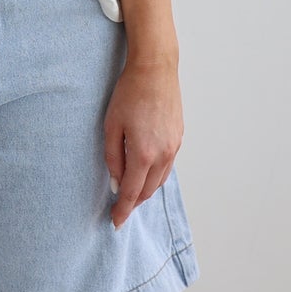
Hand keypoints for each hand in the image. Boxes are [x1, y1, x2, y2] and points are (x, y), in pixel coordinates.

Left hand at [103, 55, 184, 230]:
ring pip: (160, 180)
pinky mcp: (179, 137)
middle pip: (148, 190)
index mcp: (144, 153)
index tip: (115, 222)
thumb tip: (116, 182)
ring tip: (132, 194)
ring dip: (146, 190)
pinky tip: (146, 173)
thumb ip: (112, 157)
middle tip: (120, 209)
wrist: (155, 69)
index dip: (123, 210)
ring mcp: (174, 146)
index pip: (132, 193)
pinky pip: (167, 165)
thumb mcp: (111, 125)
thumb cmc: (129, 93)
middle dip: (134, 203)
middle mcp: (163, 154)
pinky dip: (156, 175)